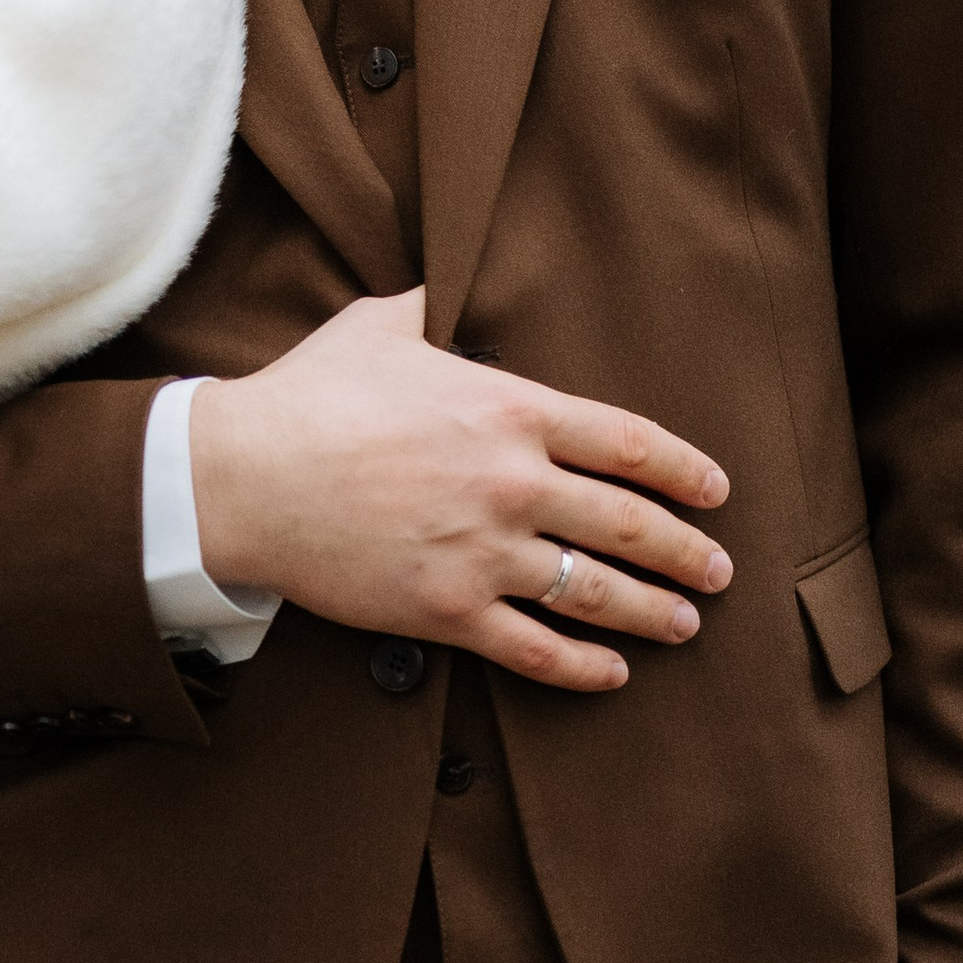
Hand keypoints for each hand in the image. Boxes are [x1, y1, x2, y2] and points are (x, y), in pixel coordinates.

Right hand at [188, 289, 732, 695]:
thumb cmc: (308, 396)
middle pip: (629, 524)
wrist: (245, 476)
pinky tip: (612, 673)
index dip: (684, 471)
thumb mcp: (376, 326)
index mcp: (506, 410)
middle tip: (718, 569)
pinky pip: (535, 649)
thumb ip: (428, 310)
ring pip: (595, 592)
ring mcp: (483, 552)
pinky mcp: (447, 610)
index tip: (715, 490)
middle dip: (687, 552)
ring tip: (683, 624)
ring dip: (652, 612)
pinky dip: (583, 667)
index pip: (627, 443)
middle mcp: (510, 483)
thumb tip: (443, 289)